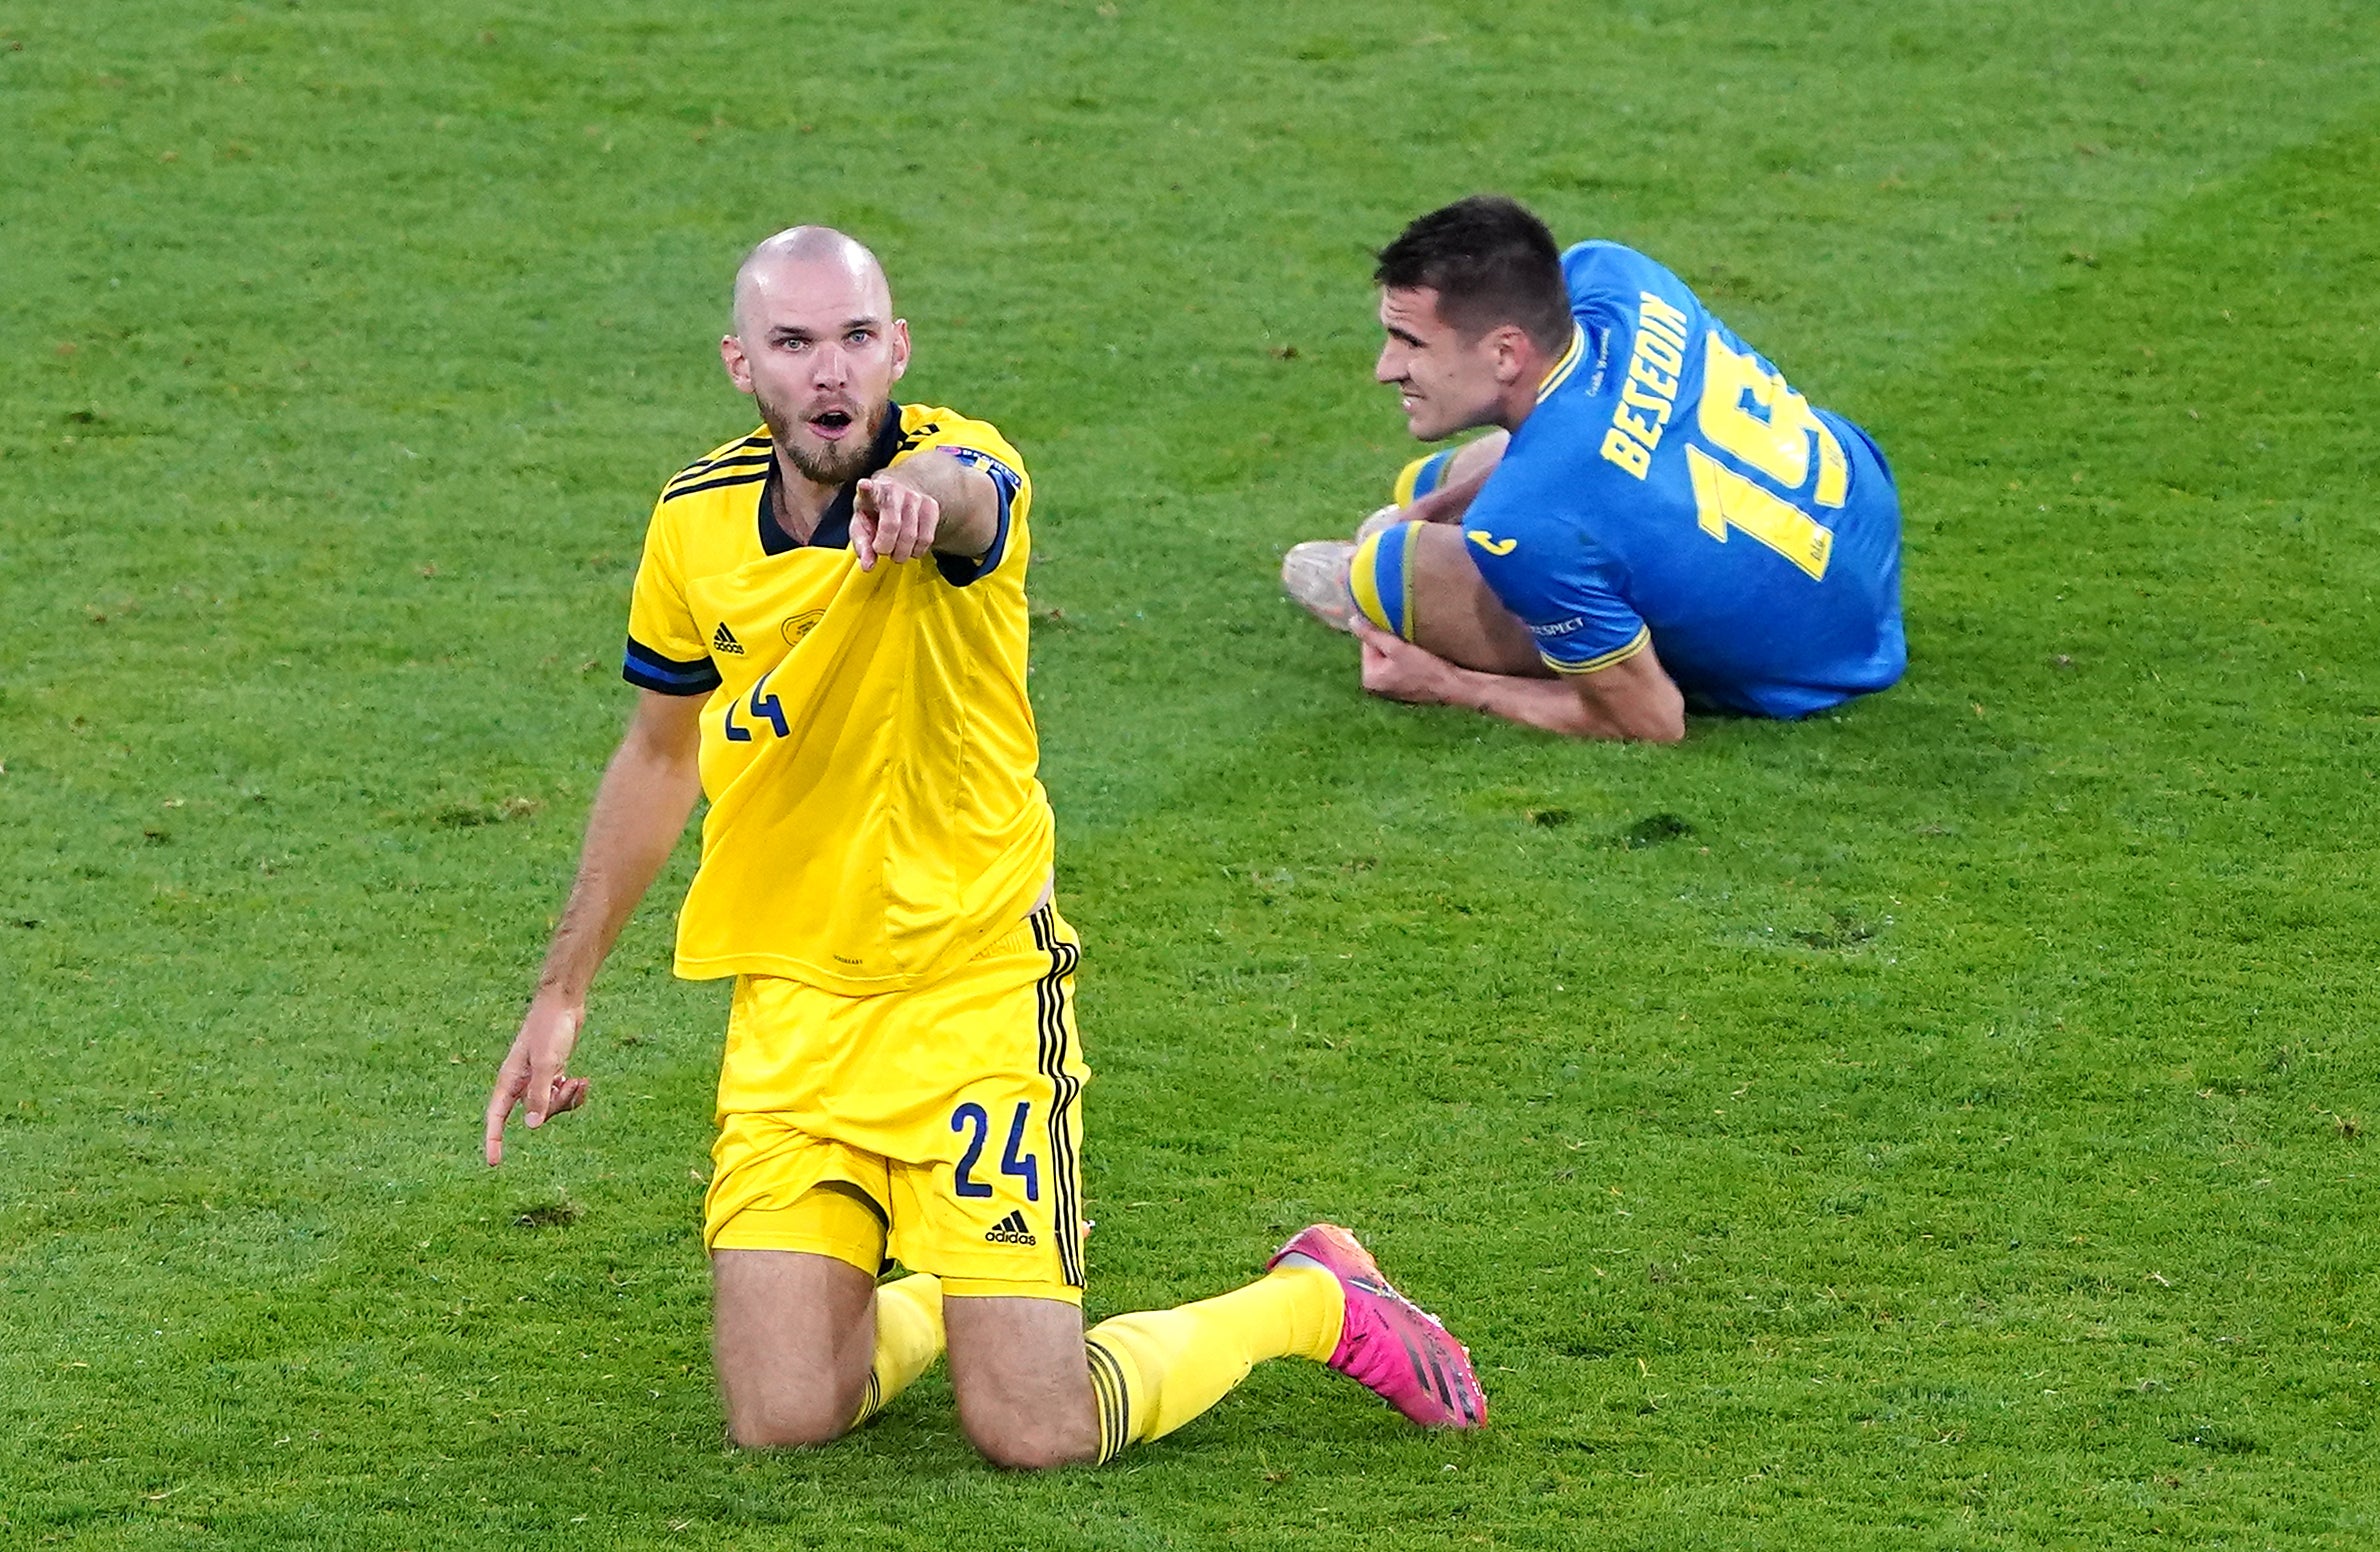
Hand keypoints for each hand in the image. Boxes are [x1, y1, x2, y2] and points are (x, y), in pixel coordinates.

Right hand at [483, 993, 591, 1164]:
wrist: (563, 1003)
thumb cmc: (550, 1029)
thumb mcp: (547, 1063)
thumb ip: (539, 1094)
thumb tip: (531, 1126)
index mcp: (509, 1081)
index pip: (496, 1117)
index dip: (493, 1140)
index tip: (494, 1162)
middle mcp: (520, 1083)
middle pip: (534, 1115)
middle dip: (555, 1108)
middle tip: (568, 1085)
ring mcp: (537, 1079)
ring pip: (551, 1108)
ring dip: (568, 1100)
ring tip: (580, 1081)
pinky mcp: (553, 1074)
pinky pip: (562, 1097)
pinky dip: (574, 1093)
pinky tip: (583, 1081)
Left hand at [850, 475, 940, 570]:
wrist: (898, 494)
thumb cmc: (874, 514)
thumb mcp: (861, 528)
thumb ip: (862, 547)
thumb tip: (868, 567)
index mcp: (871, 492)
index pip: (868, 489)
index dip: (866, 488)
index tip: (864, 485)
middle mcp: (894, 490)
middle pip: (893, 526)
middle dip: (886, 548)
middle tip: (883, 550)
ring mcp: (915, 496)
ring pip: (912, 536)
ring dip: (902, 552)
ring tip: (896, 549)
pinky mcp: (931, 506)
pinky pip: (927, 539)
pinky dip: (917, 550)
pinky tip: (910, 546)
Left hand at [1352, 619, 1459, 704]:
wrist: (1452, 685)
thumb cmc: (1425, 668)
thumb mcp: (1397, 648)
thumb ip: (1373, 635)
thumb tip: (1353, 621)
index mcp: (1369, 678)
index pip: (1368, 643)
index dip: (1384, 634)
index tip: (1399, 633)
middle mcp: (1375, 685)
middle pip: (1378, 650)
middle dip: (1392, 642)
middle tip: (1409, 642)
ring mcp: (1389, 687)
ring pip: (1390, 656)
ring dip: (1400, 649)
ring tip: (1415, 649)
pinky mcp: (1402, 686)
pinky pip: (1399, 665)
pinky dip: (1406, 658)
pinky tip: (1419, 657)